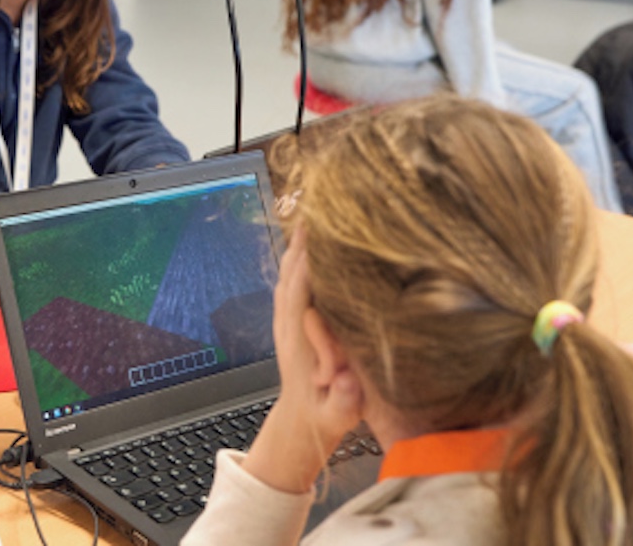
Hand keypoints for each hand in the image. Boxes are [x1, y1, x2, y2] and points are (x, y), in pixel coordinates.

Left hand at [242, 234, 363, 493]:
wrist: (302, 423)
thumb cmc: (326, 415)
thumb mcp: (338, 415)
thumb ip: (343, 402)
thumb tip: (347, 383)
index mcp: (299, 342)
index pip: (300, 295)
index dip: (308, 266)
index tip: (319, 236)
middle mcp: (288, 326)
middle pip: (290, 277)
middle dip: (301, 245)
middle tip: (316, 210)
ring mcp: (286, 322)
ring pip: (287, 277)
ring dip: (297, 248)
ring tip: (311, 216)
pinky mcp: (289, 321)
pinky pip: (290, 283)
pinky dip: (298, 261)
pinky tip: (307, 244)